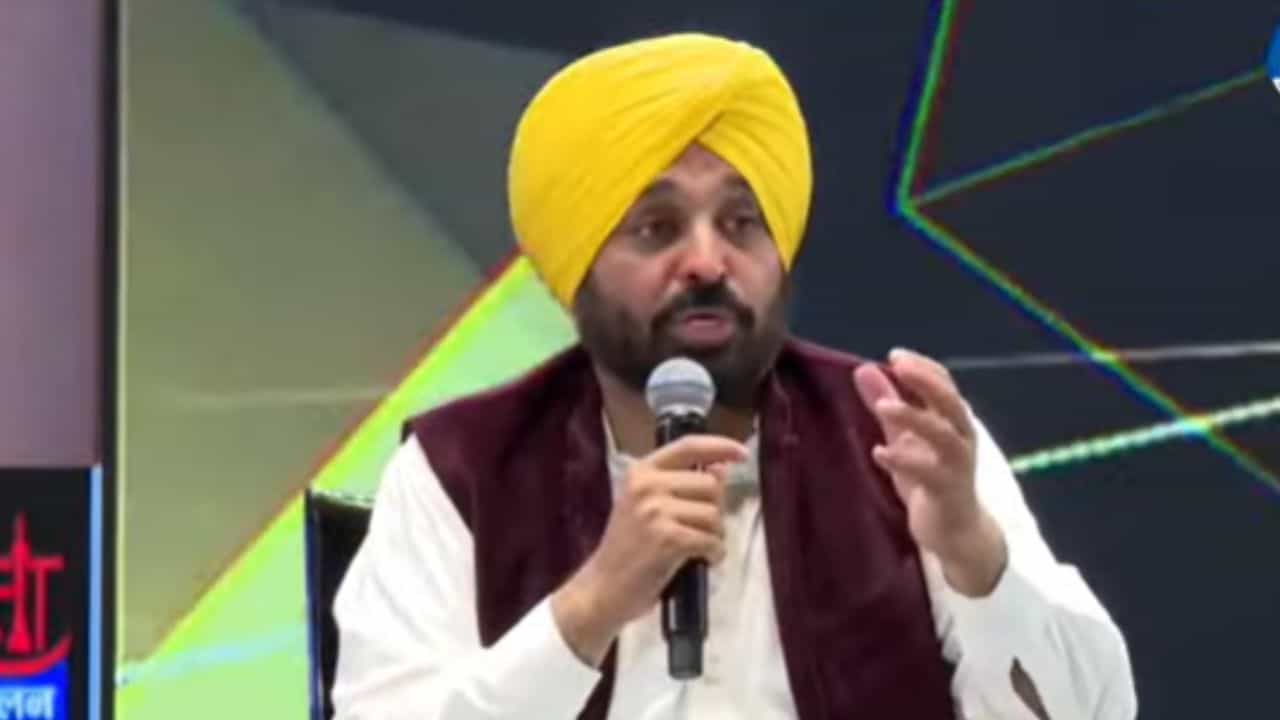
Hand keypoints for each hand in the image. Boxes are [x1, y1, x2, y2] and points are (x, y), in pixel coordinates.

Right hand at [551, 434, 747, 665]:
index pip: (689, 447)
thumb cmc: (628, 549)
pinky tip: (699, 561)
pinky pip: (710, 540)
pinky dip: (713, 554)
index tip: (742, 453)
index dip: (720, 446)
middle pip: (710, 484)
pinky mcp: (666, 538)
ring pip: (714, 514)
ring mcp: (655, 511)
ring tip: (695, 548)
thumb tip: (721, 468)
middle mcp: (647, 485)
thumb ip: (682, 485)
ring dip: (714, 535)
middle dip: (715, 510)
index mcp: (642, 472)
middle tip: (700, 530)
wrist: (602, 587)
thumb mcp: (648, 507)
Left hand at [853, 348, 1005, 596]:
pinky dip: (904, 461)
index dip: (922, 367)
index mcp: (951, 421)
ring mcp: (956, 465)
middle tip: (898, 366)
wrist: (954, 531)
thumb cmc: (930, 478)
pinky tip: (879, 453)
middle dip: (926, 381)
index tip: (895, 354)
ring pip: (943, 435)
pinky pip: (929, 473)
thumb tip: (863, 369)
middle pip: (950, 401)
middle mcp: (960, 438)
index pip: (944, 384)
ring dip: (914, 418)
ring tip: (883, 407)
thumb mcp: (904, 437)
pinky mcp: (948, 491)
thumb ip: (887, 404)